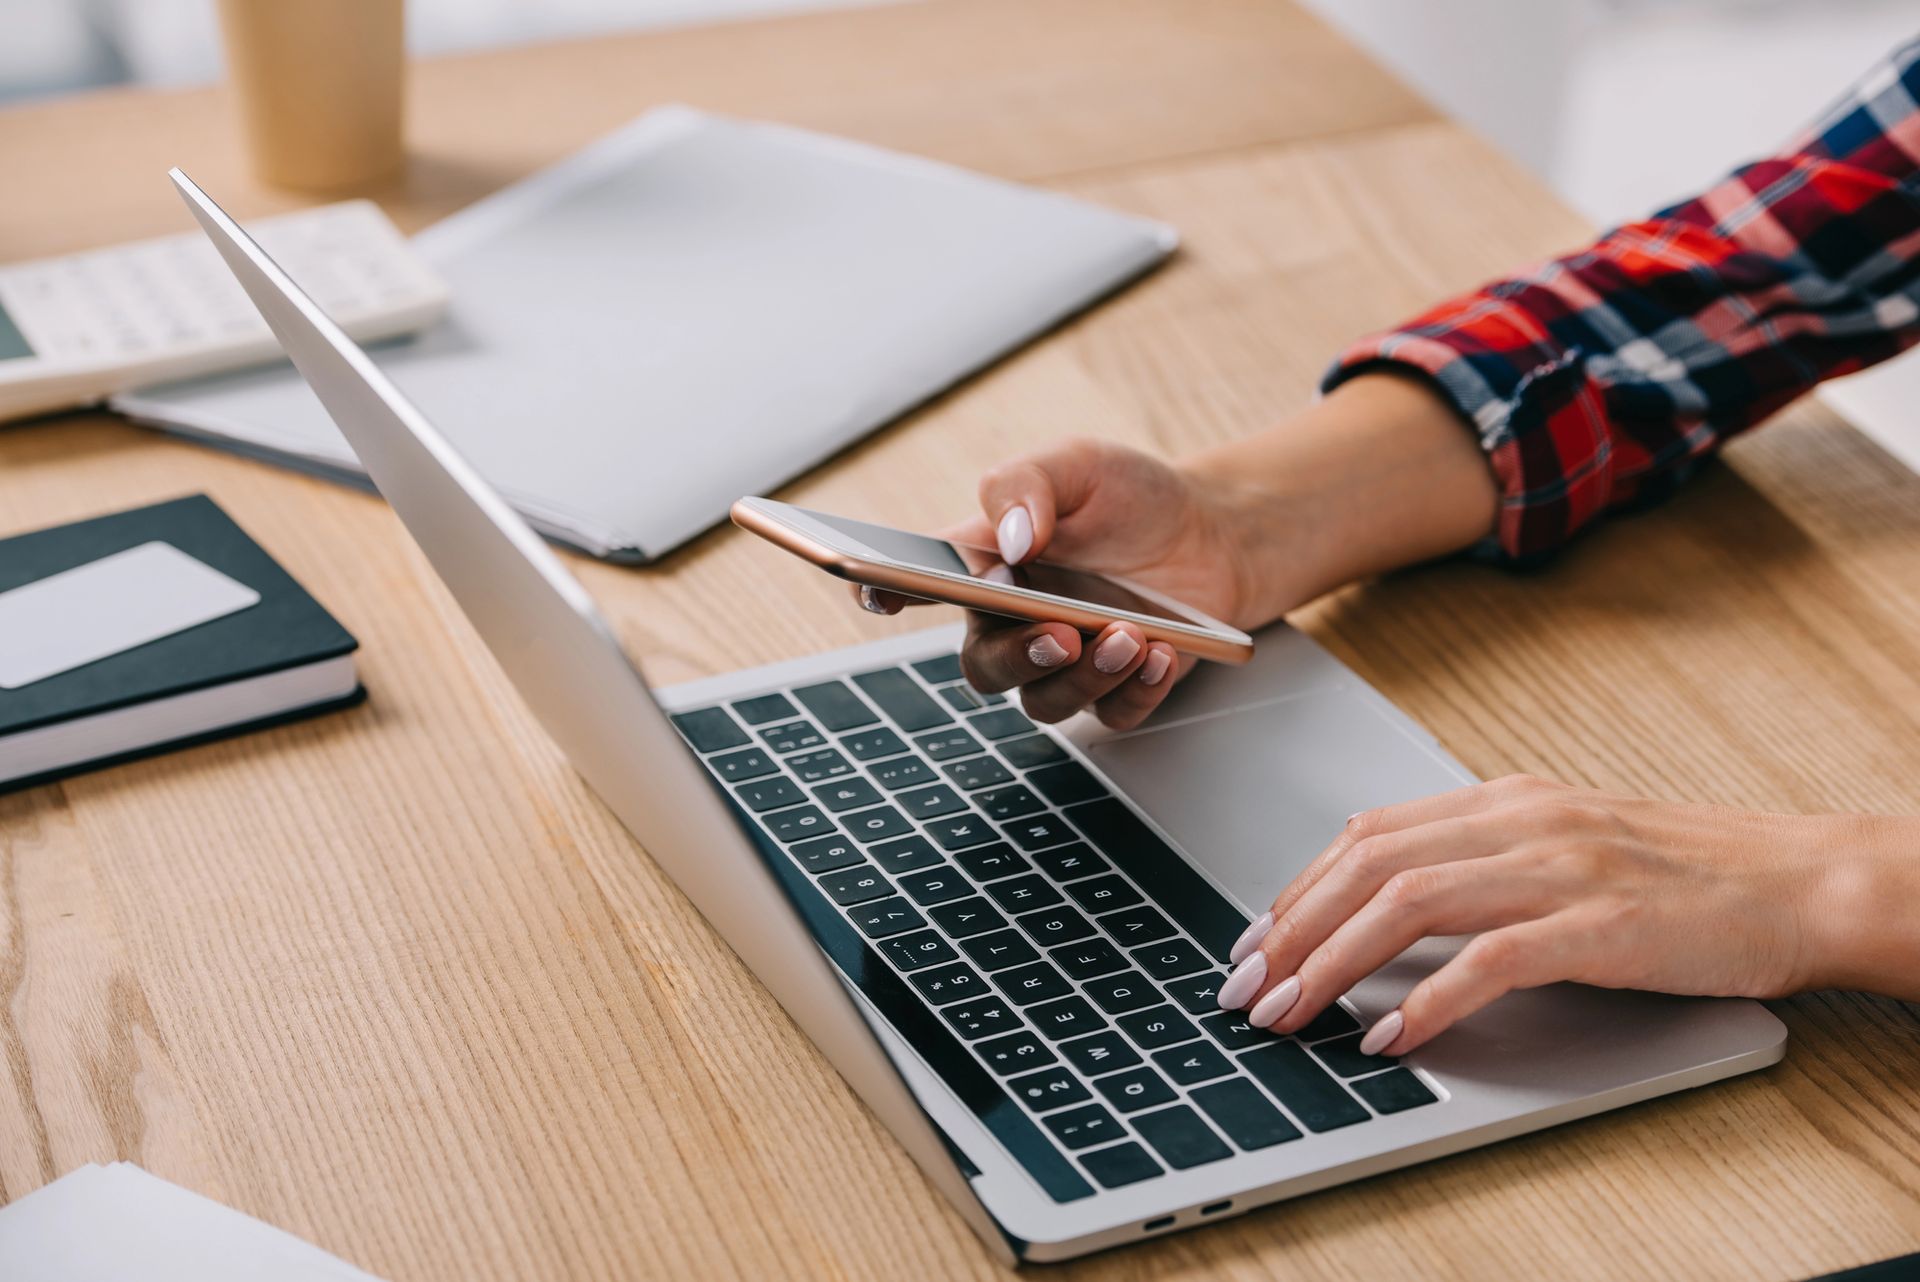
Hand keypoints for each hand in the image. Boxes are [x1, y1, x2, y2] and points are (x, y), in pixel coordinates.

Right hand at [864, 436, 1260, 729]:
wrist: (1213, 531)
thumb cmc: (1130, 498)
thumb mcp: (1079, 463)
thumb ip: (1029, 484)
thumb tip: (1011, 539)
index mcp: (985, 566)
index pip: (918, 582)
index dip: (884, 589)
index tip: (879, 592)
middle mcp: (1014, 624)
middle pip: (983, 667)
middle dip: (1017, 657)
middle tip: (1058, 633)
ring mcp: (1064, 663)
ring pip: (1045, 701)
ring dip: (1086, 675)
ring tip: (1129, 635)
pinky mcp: (1117, 690)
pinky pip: (1112, 715)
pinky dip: (1136, 691)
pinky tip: (1158, 654)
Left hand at [1215, 774, 1919, 1055]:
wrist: (1800, 882)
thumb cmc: (1684, 876)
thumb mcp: (1563, 849)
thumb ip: (1479, 866)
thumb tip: (1383, 909)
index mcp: (1503, 801)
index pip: (1365, 836)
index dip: (1294, 890)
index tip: (1253, 942)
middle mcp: (1520, 821)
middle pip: (1366, 865)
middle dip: (1288, 930)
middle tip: (1246, 988)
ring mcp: (1560, 867)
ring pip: (1408, 904)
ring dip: (1332, 963)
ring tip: (1291, 1012)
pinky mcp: (1602, 924)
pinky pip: (1490, 959)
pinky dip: (1428, 1002)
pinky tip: (1392, 1038)